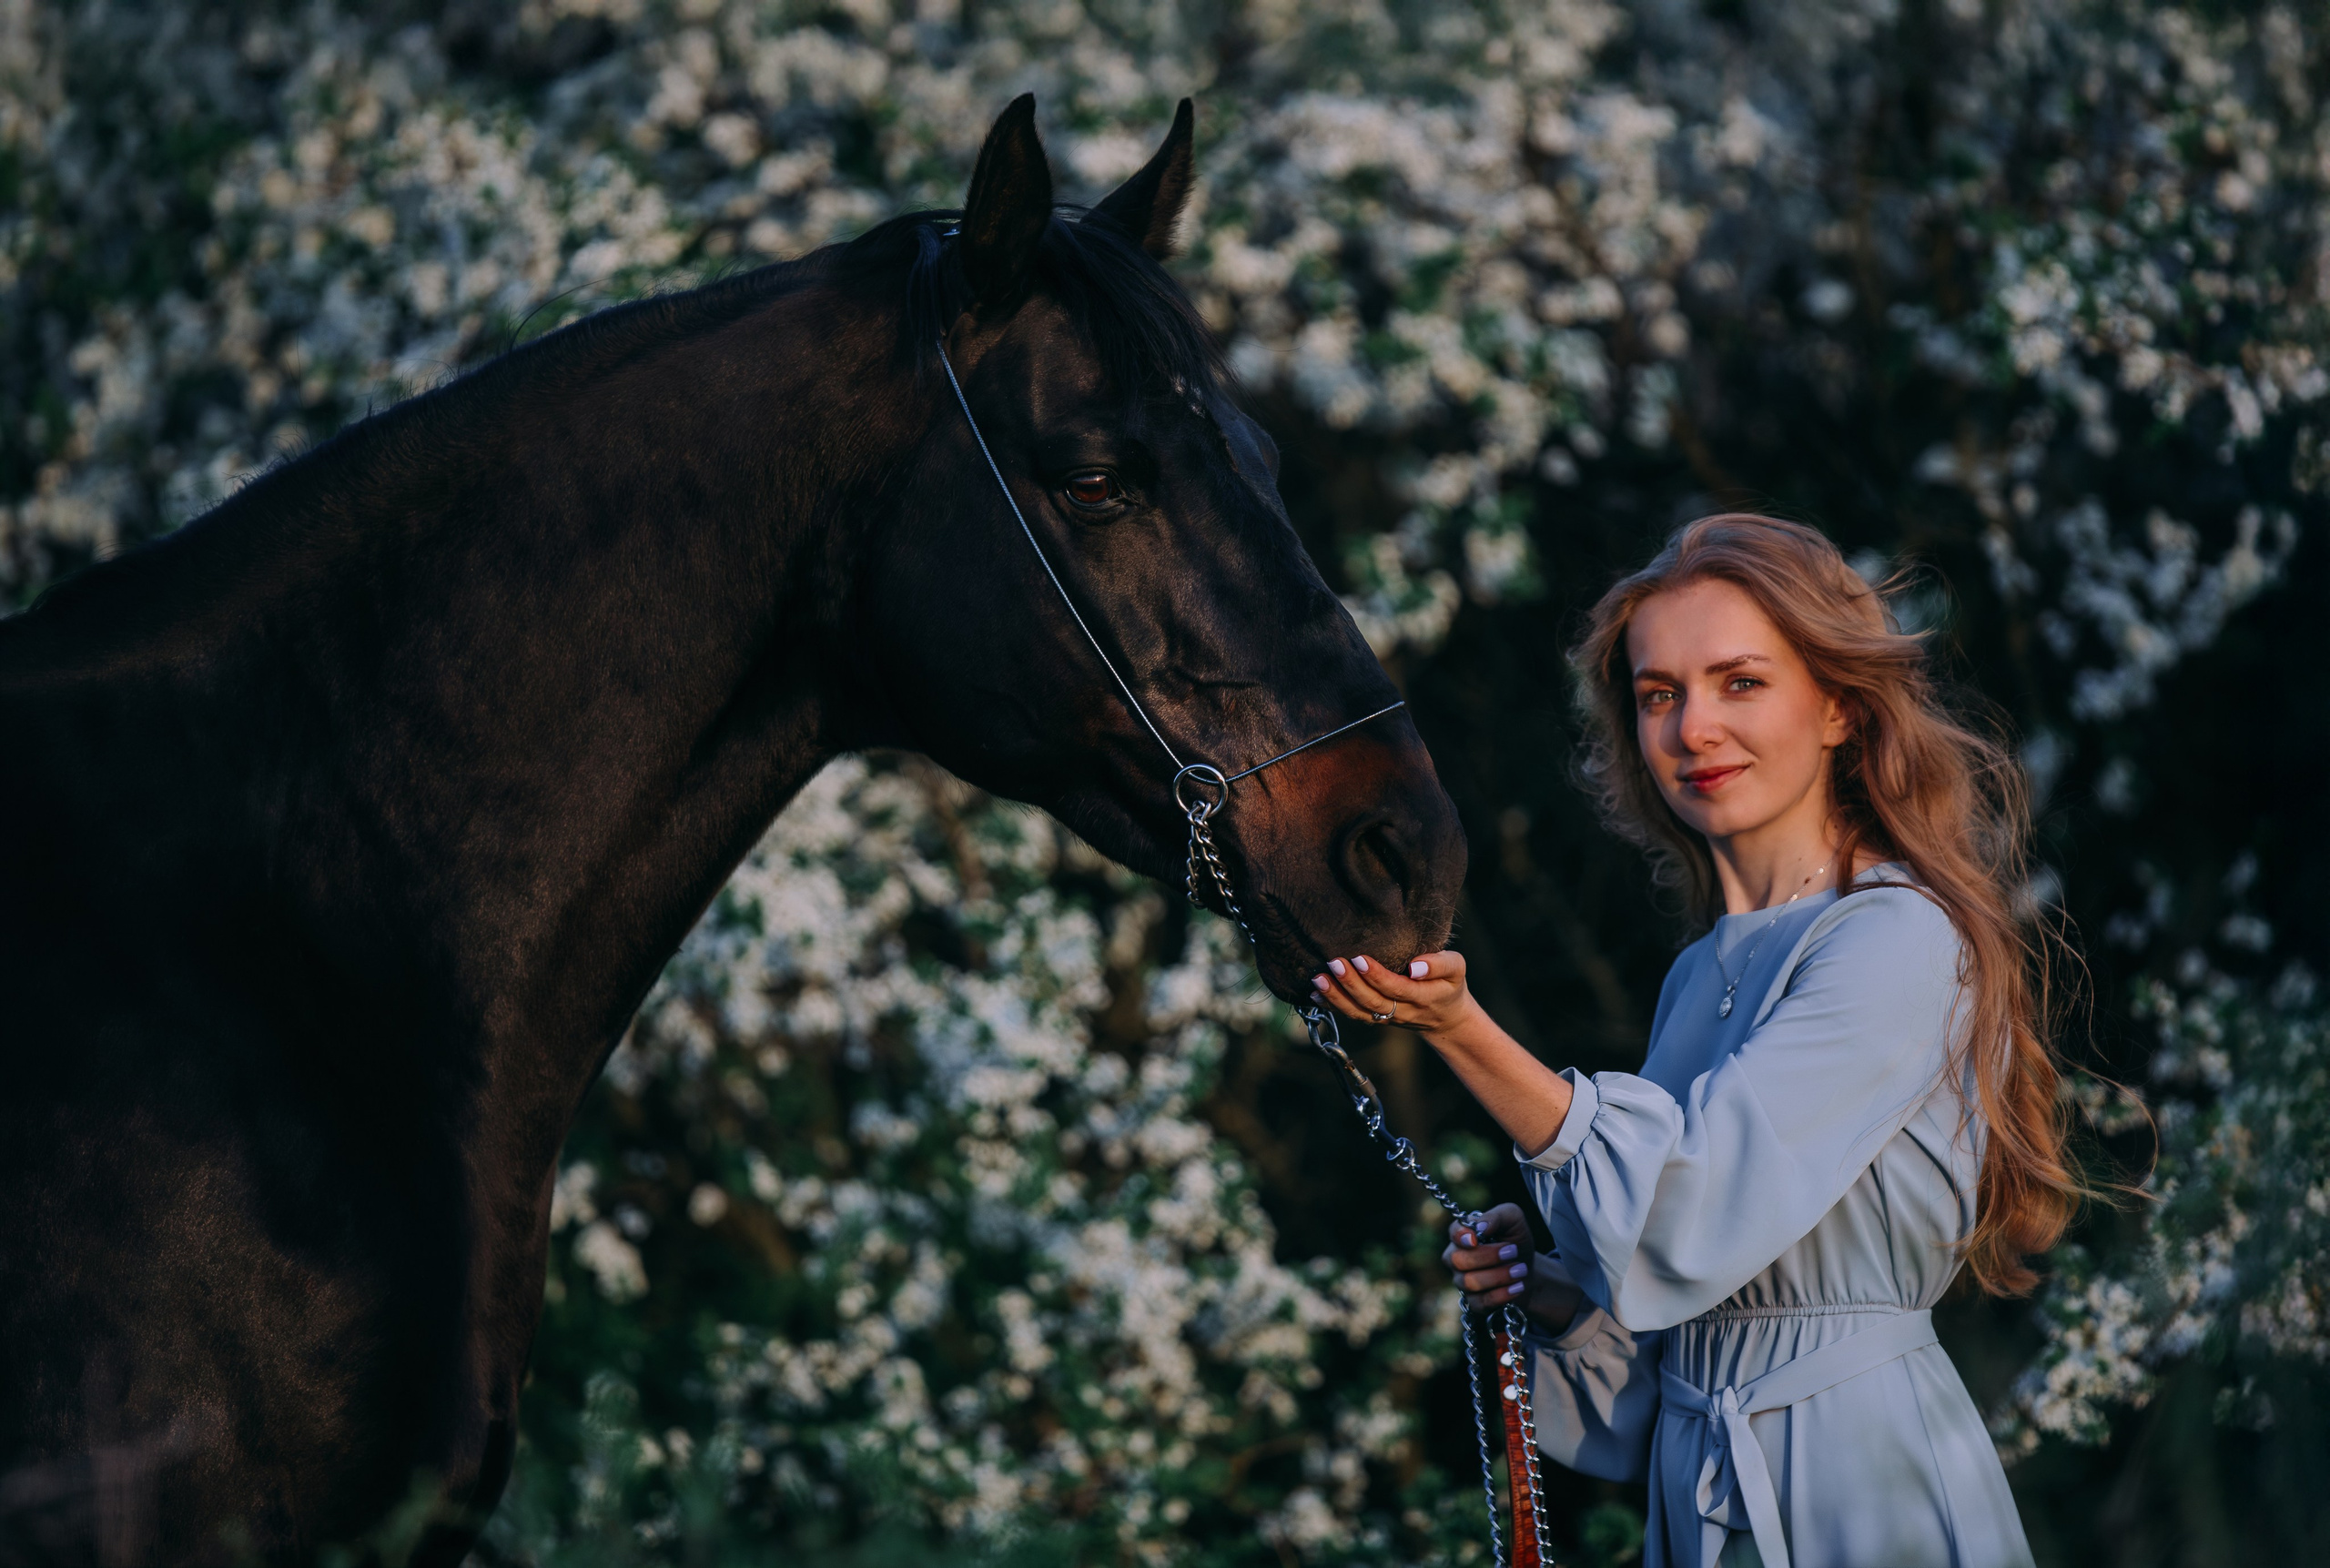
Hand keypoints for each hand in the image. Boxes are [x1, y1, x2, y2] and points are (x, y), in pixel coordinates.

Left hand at [1310, 948, 1476, 1037]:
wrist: (1445, 1018)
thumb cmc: (1449, 983)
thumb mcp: (1456, 969)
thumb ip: (1440, 964)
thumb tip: (1415, 966)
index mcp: (1423, 997)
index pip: (1397, 988)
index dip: (1377, 976)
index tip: (1359, 958)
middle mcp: (1403, 1011)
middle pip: (1373, 1002)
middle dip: (1351, 984)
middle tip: (1333, 963)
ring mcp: (1387, 1018)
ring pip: (1359, 1012)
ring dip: (1336, 997)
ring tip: (1318, 978)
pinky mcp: (1375, 1019)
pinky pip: (1353, 1015)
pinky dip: (1332, 1006)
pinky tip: (1315, 994)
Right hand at [1443, 1202, 1582, 1334]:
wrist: (1527, 1270)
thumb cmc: (1515, 1240)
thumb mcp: (1513, 1220)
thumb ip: (1497, 1216)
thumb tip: (1480, 1227)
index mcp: (1462, 1234)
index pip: (1453, 1233)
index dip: (1461, 1237)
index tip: (1477, 1239)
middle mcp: (1456, 1257)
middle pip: (1459, 1260)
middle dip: (1489, 1256)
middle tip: (1513, 1251)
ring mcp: (1462, 1281)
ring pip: (1470, 1282)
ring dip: (1500, 1275)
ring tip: (1521, 1269)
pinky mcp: (1473, 1302)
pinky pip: (1480, 1302)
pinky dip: (1502, 1294)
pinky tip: (1518, 1286)